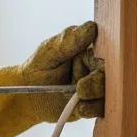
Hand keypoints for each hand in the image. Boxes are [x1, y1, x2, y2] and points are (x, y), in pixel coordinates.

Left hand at [0, 21, 103, 136]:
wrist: (27, 95)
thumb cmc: (38, 67)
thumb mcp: (50, 50)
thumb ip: (69, 40)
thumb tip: (91, 27)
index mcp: (90, 51)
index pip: (106, 51)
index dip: (105, 57)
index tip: (96, 62)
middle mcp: (95, 69)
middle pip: (110, 74)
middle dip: (98, 81)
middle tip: (80, 88)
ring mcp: (95, 88)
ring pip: (108, 92)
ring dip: (96, 96)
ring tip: (79, 98)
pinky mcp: (91, 104)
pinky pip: (100, 108)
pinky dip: (92, 109)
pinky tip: (80, 108)